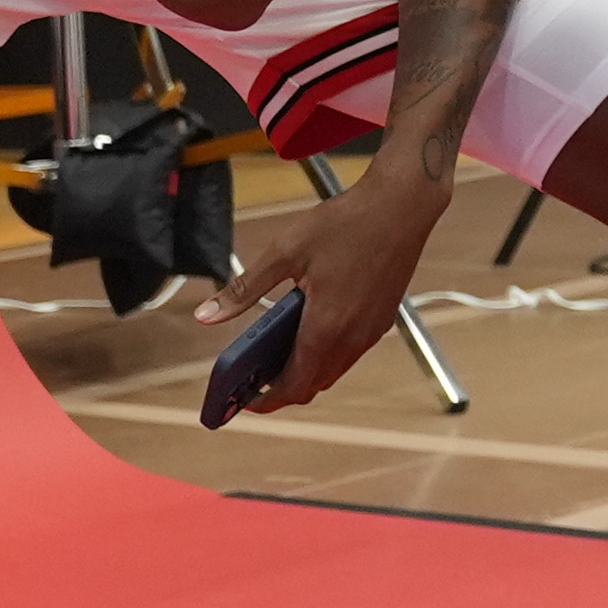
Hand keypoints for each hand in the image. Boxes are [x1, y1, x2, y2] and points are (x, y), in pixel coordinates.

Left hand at [192, 161, 450, 411]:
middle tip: (255, 378)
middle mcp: (353, 338)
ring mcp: (371, 331)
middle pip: (315, 384)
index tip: (245, 401)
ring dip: (307, 371)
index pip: (294, 385)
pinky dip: (326, 354)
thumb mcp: (285, 252)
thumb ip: (244, 290)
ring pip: (334, 370)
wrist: (402, 206)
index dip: (267, 399)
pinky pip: (350, 352)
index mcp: (326, 327)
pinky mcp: (382, 320)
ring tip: (277, 353)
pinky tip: (309, 327)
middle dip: (284, 389)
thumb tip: (206, 316)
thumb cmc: (345, 224)